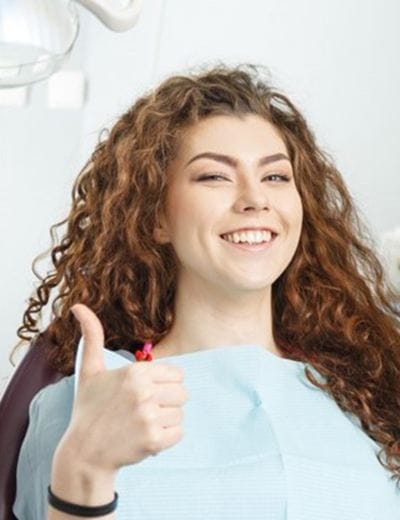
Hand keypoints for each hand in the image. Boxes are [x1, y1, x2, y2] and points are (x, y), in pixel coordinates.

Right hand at [56, 303, 187, 473]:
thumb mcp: (90, 370)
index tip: (144, 393)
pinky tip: (145, 437)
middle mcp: (144, 392)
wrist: (83, 453)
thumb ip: (92, 336)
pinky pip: (178, 434)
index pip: (177, 373)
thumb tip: (78, 305)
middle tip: (144, 410)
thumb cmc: (89, 408)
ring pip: (180, 413)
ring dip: (165, 420)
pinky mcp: (153, 441)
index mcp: (135, 372)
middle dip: (167, 402)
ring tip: (142, 423)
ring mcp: (149, 417)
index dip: (163, 384)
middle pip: (182, 393)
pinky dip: (166, 438)